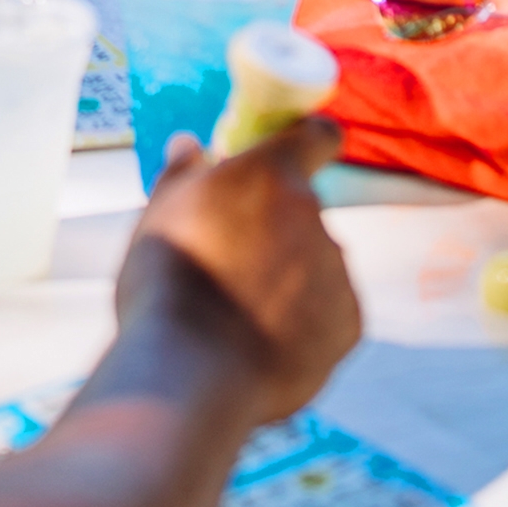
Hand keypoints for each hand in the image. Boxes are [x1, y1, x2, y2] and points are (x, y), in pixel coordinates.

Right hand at [117, 118, 360, 422]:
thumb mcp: (158, 214)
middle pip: (302, 210)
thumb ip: (182, 174)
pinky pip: (327, 309)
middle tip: (227, 256)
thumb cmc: (165, 281)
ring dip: (287, 273)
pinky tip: (259, 337)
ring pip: (315, 261)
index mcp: (271, 176)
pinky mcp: (349, 325)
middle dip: (273, 225)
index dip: (306, 140)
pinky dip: (303, 318)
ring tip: (236, 309)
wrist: (191, 370)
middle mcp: (317, 217)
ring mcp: (338, 272)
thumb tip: (189, 146)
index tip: (294, 149)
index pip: (315, 136)